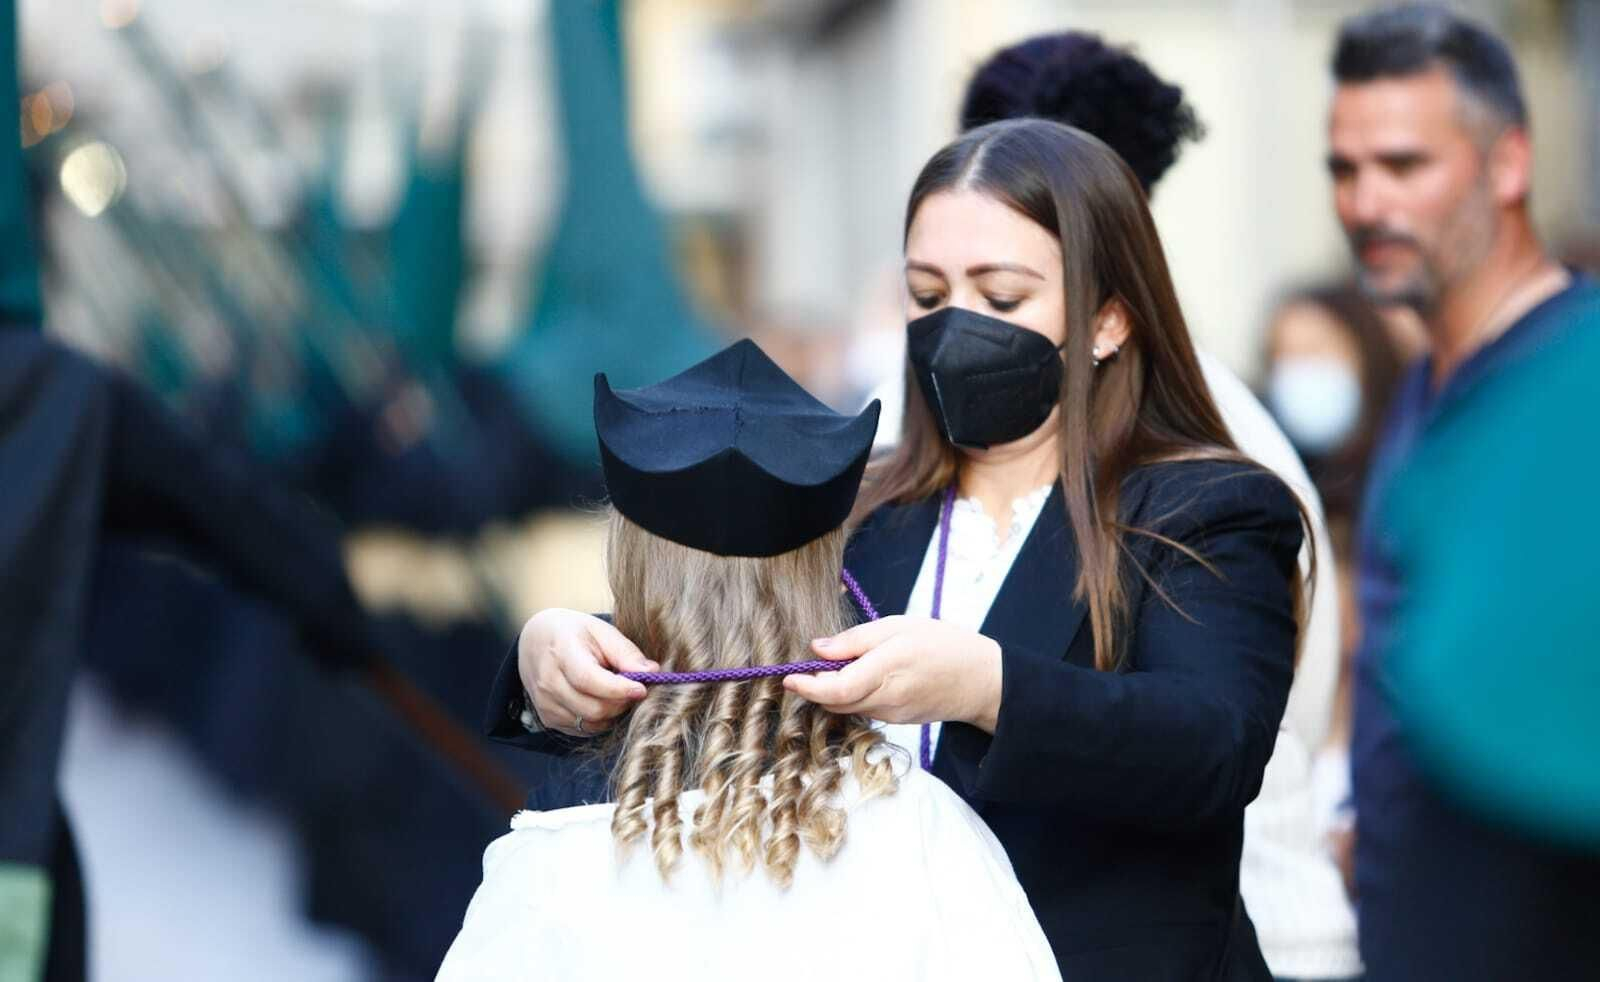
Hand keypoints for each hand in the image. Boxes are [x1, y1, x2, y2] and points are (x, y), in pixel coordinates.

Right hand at [518, 609, 658, 736]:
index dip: (619, 689)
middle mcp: (548, 681)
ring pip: (590, 723)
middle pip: (593, 708)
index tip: (642, 688)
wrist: (535, 641)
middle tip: (633, 688)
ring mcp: (545, 703)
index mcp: (561, 652)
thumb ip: (626, 653)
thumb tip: (652, 673)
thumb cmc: (574, 634)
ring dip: (612, 713)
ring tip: (617, 692)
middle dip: (621, 702)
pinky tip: (602, 700)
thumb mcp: (601, 631)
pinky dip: (599, 720)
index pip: (589, 680)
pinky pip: (582, 730)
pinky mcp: (548, 719)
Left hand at [783, 615, 1002, 731]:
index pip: (835, 689)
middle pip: (835, 702)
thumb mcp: (898, 626)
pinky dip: (852, 696)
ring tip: (836, 668)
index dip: (807, 686)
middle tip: (808, 667)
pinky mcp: (898, 721)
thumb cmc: (942, 644)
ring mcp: (892, 714)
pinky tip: (860, 678)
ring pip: (848, 707)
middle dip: (815, 688)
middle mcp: (886, 698)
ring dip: (833, 693)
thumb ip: (856, 639)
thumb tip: (817, 649)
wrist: (981, 680)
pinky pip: (864, 709)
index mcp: (886, 669)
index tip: (789, 677)